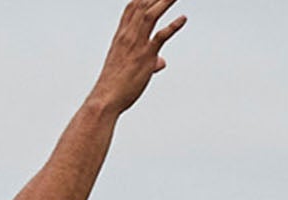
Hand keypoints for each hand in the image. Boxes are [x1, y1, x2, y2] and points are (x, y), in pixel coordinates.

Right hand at [92, 0, 186, 114]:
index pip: (131, 8)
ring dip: (164, 1)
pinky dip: (173, 26)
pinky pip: (160, 37)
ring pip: (150, 15)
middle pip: (142, 6)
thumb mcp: (128, 69)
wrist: (104, 101)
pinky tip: (183, 19)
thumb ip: (149, 60)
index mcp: (121, 37)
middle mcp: (128, 37)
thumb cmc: (114, 88)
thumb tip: (162, 62)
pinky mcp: (145, 57)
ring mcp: (136, 46)